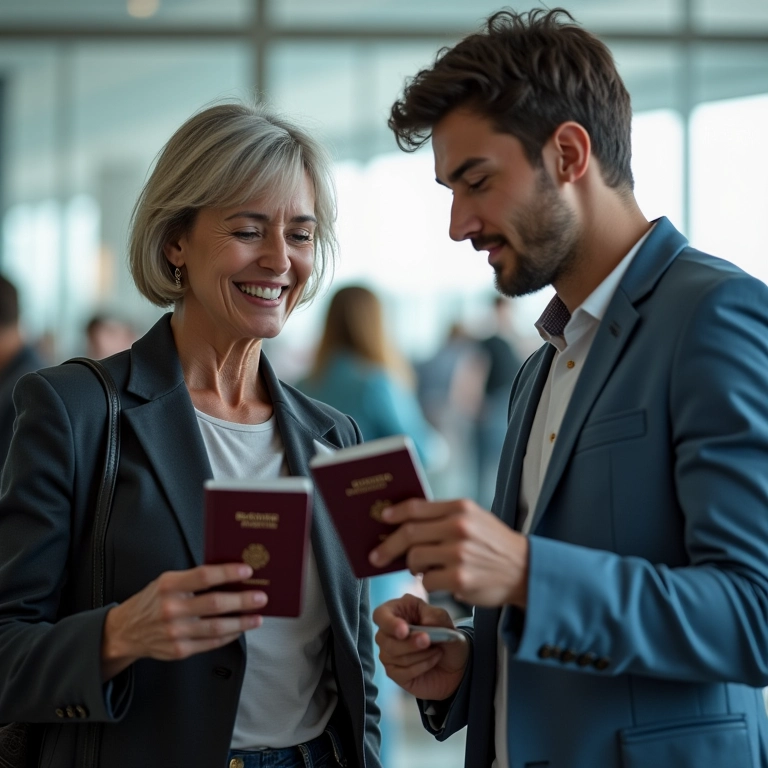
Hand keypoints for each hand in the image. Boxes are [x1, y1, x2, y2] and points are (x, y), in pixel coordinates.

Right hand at [101, 563, 266, 680]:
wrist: (126, 631)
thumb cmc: (153, 601)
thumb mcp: (167, 581)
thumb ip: (193, 579)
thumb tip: (230, 575)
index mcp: (169, 585)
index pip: (203, 576)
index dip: (228, 573)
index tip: (247, 572)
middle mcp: (171, 608)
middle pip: (214, 604)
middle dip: (242, 600)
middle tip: (261, 597)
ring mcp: (175, 632)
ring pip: (217, 627)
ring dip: (242, 622)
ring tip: (257, 617)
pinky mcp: (179, 650)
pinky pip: (211, 643)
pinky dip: (229, 636)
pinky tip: (239, 629)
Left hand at [369, 498, 528, 607]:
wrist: (525, 570)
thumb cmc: (493, 544)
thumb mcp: (474, 519)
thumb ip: (444, 516)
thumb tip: (404, 522)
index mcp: (461, 508)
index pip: (416, 507)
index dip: (394, 513)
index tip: (381, 519)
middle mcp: (459, 527)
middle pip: (409, 534)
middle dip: (388, 547)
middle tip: (376, 557)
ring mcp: (459, 553)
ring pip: (414, 559)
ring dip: (412, 566)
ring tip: (420, 568)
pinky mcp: (459, 579)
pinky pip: (427, 581)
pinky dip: (428, 582)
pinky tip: (439, 580)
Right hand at [373, 594, 468, 700]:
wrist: (456, 663)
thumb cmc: (445, 635)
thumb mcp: (444, 620)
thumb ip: (433, 616)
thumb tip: (420, 625)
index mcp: (397, 611)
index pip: (380, 615)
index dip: (389, 623)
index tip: (404, 631)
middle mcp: (387, 631)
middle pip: (385, 639)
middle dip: (409, 642)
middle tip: (428, 641)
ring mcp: (388, 653)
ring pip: (394, 655)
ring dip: (421, 654)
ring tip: (437, 650)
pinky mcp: (394, 672)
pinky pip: (401, 671)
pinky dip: (421, 666)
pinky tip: (433, 661)